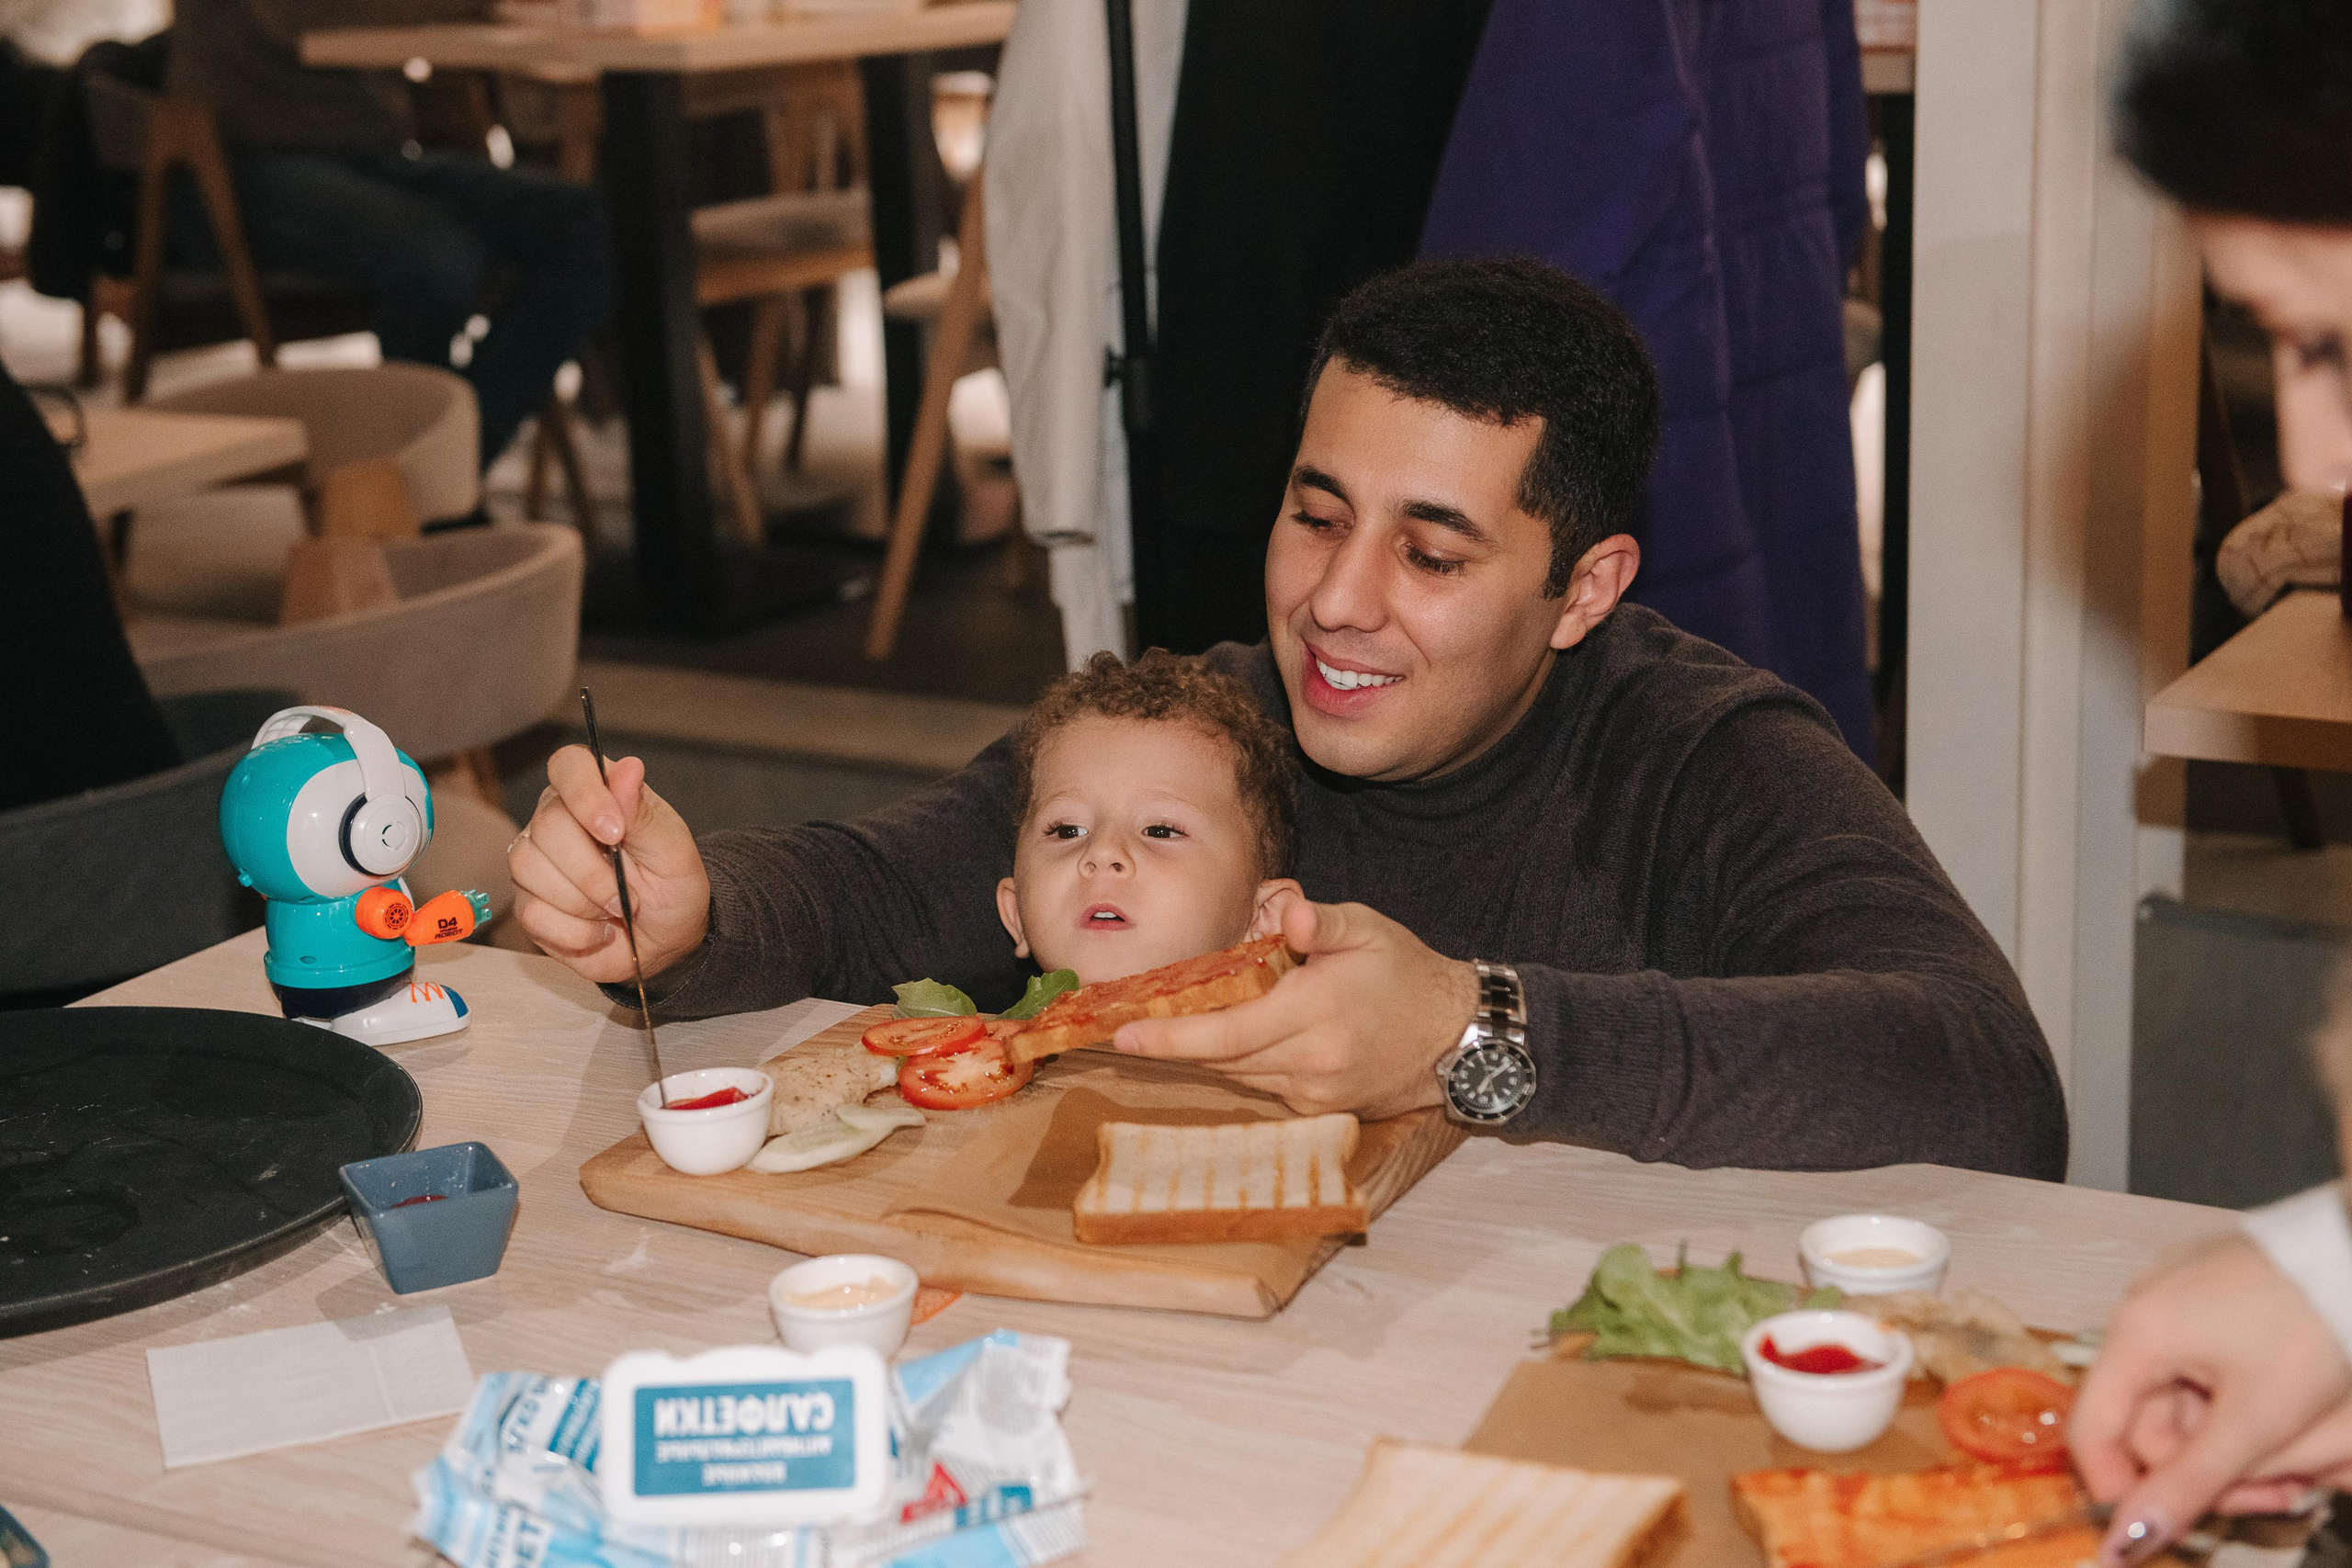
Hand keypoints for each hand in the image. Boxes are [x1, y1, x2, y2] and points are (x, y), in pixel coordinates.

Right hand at [507, 745, 710, 984]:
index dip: (585, 795)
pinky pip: (531, 912)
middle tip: (627, 894)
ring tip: (615, 909)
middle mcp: (556, 820)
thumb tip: (628, 767)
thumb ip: (643, 811)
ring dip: (583, 902)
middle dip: (592, 871)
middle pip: (547, 826)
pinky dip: (574, 931)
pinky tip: (598, 931)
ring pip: (529, 868)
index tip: (615, 832)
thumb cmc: (672, 885)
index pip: (569, 765)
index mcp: (595, 794)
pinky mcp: (527, 903)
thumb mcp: (672, 849)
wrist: (666, 939)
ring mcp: (535, 861)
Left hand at [1112, 899, 1476, 1118]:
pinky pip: (1265, 1085)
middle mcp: (1310, 1062)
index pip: (1226, 1033)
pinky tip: (1239, 1039)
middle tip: (1134, 1025)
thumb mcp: (1369, 930)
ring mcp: (1315, 1092)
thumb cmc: (1407, 974)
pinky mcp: (1321, 1108)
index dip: (1171, 1038)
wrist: (1456, 1037)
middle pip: (1223, 1059)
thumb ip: (1322, 921)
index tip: (1125, 1037)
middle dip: (1177, 1044)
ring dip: (1210, 1053)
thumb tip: (1289, 913)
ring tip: (1179, 1026)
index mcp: (1315, 1014)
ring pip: (1240, 1075)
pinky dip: (1245, 1063)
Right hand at [2072, 1232, 2351, 1562]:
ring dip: (2232, 1443)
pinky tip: (2287, 1420)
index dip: (2119, 1490)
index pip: (2091, 1431)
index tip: (2164, 1531)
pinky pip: (2203, 1364)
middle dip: (2207, 1471)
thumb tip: (2122, 1545)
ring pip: (2182, 1397)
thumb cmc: (2311, 1330)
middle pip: (2148, 1420)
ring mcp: (2174, 1296)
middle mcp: (2141, 1310)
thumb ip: (2188, 1486)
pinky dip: (2237, 1403)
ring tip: (2303, 1466)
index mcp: (2136, 1335)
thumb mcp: (2256, 1422)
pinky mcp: (2209, 1290)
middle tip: (2281, 1496)